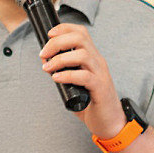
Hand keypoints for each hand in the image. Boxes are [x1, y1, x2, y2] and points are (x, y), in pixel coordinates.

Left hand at [39, 23, 124, 137]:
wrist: (110, 123)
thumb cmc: (92, 104)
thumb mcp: (76, 83)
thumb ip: (65, 72)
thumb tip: (46, 63)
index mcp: (92, 58)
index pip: (81, 32)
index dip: (64, 29)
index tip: (49, 35)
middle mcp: (98, 62)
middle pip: (80, 38)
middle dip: (57, 42)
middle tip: (43, 54)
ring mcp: (101, 74)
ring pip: (82, 54)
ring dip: (60, 59)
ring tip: (48, 68)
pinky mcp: (100, 88)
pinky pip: (84, 76)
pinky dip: (67, 75)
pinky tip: (56, 78)